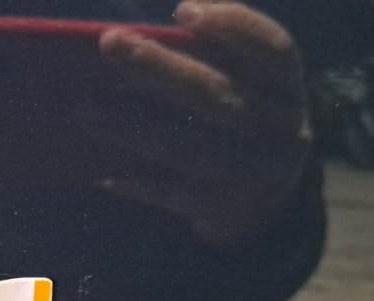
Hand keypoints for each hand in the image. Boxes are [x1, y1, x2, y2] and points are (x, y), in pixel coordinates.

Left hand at [98, 0, 311, 243]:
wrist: (264, 201)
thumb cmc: (238, 119)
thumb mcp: (245, 83)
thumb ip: (214, 52)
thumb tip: (151, 28)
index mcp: (288, 88)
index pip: (273, 49)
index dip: (232, 27)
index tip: (180, 11)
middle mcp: (283, 131)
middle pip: (216, 95)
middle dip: (158, 67)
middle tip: (109, 43)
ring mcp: (256, 174)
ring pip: (190, 147)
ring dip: (133, 127)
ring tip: (85, 108)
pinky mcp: (227, 208)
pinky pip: (175, 193)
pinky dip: (139, 182)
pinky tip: (104, 172)